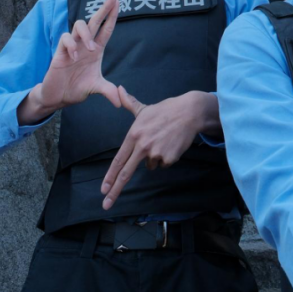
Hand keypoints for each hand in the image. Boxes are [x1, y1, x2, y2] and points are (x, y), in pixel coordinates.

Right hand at [18, 0, 120, 124]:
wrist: (59, 97)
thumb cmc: (77, 88)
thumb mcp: (96, 88)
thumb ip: (108, 91)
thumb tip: (119, 102)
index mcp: (96, 49)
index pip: (106, 28)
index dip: (112, 15)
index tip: (119, 1)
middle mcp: (85, 44)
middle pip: (94, 21)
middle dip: (104, 9)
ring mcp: (72, 46)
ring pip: (79, 25)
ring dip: (87, 34)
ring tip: (92, 49)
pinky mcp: (60, 52)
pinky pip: (65, 39)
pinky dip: (71, 46)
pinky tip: (73, 58)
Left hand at [101, 87, 218, 209]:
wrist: (189, 112)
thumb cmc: (166, 110)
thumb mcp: (145, 108)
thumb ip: (129, 102)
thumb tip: (118, 89)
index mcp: (134, 134)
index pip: (119, 160)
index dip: (109, 176)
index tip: (102, 190)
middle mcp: (143, 145)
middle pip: (126, 172)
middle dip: (115, 190)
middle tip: (106, 204)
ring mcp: (156, 152)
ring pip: (150, 165)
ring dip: (155, 158)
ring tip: (163, 140)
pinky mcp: (169, 158)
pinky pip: (164, 164)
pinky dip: (167, 157)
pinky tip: (172, 144)